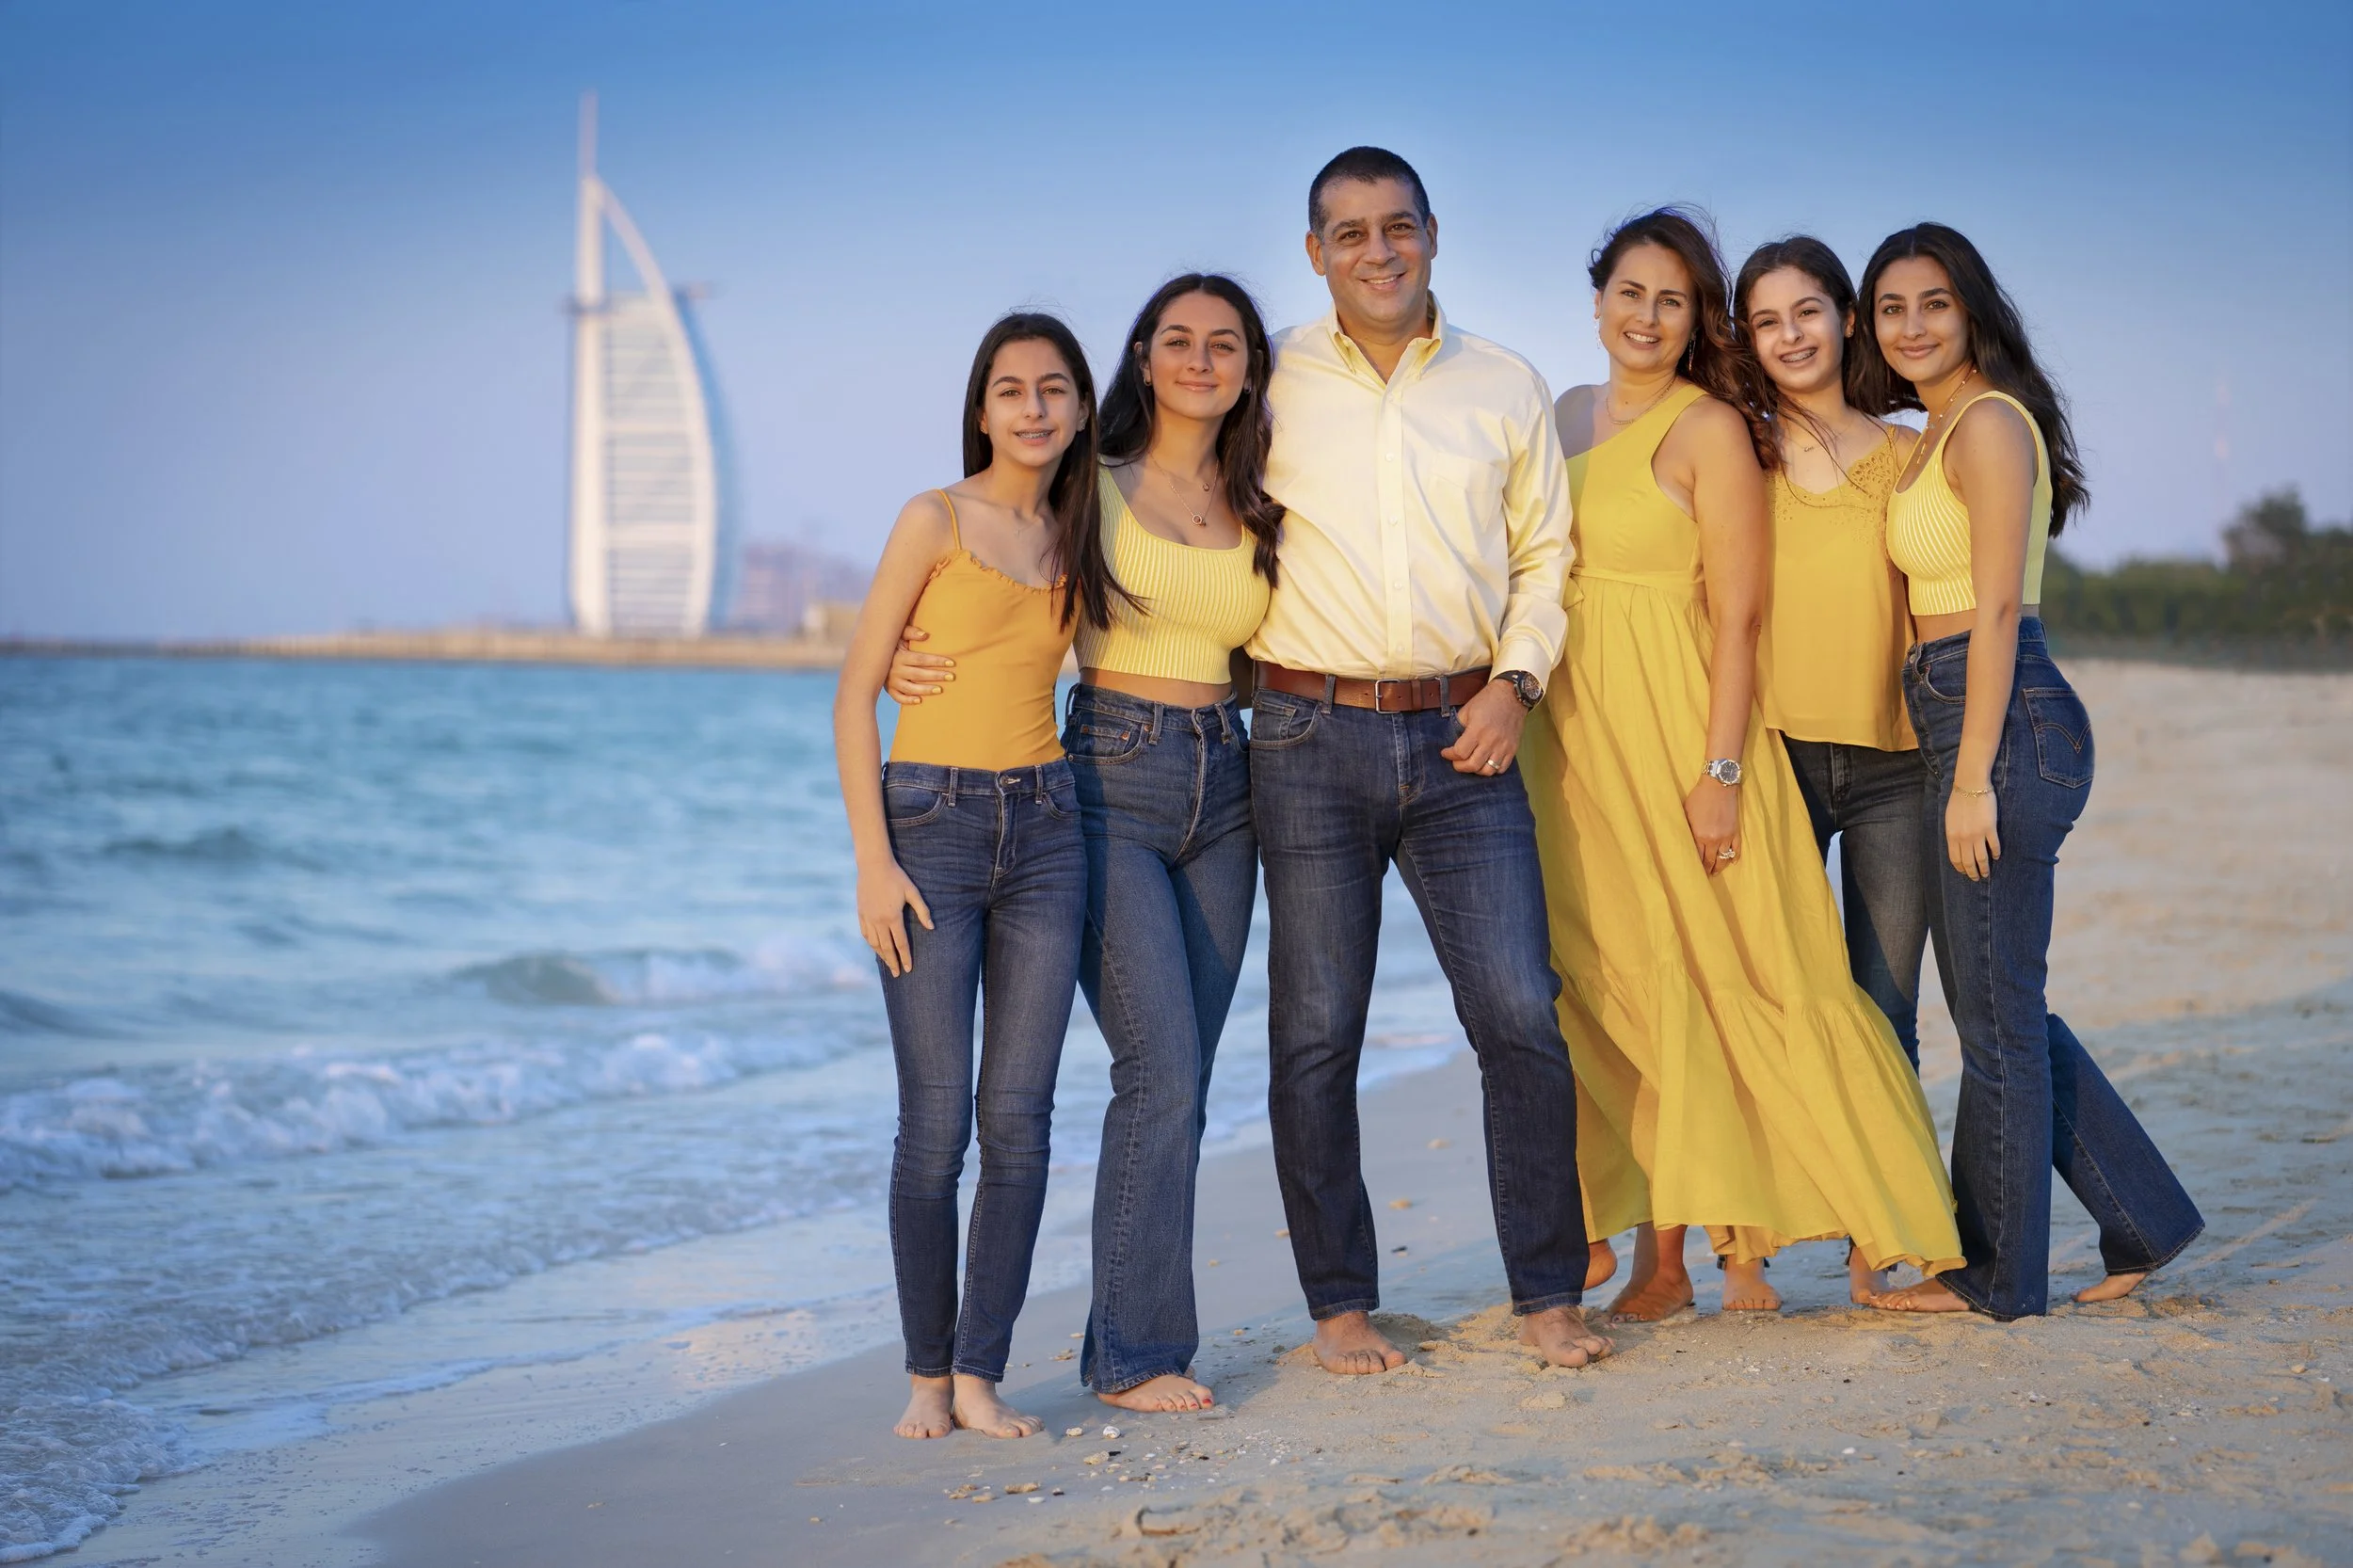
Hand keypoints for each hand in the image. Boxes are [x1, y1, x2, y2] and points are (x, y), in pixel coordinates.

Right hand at [858, 858, 933, 976]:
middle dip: (893, 962)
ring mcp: (868, 918)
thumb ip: (923, 911)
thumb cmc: (896, 877)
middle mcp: (878, 921)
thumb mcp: (913, 892)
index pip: (900, 943)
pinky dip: (871, 943)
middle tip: (897, 974)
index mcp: (893, 917)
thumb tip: (931, 928)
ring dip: (881, 955)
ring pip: (874, 943)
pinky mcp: (861, 913)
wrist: (873, 865)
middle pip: (886, 947)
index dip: (905, 957)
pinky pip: (865, 934)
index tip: (908, 969)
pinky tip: (875, 947)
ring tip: (887, 963)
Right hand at [885, 625, 953, 704]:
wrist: (875, 656)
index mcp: (899, 656)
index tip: (952, 663)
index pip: (921, 659)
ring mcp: (891, 682)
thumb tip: (925, 635)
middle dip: (936, 675)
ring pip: (910, 688)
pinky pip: (898, 697)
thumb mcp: (899, 635)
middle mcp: (895, 670)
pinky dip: (908, 700)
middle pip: (918, 675)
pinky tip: (920, 701)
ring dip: (925, 690)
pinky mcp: (889, 690)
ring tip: (940, 690)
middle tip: (951, 676)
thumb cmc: (894, 644)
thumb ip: (910, 632)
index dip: (937, 661)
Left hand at [1439, 679, 1528, 775]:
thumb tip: (1453, 742)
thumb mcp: (1467, 710)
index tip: (1446, 752)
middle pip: (1472, 765)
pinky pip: (1502, 768)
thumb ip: (1459, 727)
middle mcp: (1491, 740)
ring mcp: (1503, 746)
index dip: (1449, 755)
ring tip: (1471, 763)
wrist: (1512, 694)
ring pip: (1488, 771)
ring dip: (1476, 770)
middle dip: (1460, 766)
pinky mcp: (1513, 748)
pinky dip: (1492, 769)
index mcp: (1477, 729)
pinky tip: (1486, 762)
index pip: (1460, 752)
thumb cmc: (1488, 700)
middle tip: (1456, 761)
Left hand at [1683, 778, 1739, 875]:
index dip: (1696, 867)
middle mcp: (1714, 839)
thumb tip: (1685, 841)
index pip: (1698, 858)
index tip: (1694, 873)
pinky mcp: (1736, 831)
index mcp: (1700, 836)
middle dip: (1708, 870)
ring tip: (1716, 872)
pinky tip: (1732, 862)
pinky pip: (1737, 849)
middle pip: (1711, 861)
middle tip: (1705, 876)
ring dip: (1720, 867)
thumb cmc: (1699, 797)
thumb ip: (1687, 829)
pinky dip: (1735, 857)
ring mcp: (1727, 836)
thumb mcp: (1686, 813)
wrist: (1718, 785)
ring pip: (1724, 858)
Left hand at [1945, 786, 1999, 880]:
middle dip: (1972, 873)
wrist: (1971, 786)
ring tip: (1987, 874)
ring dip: (1984, 868)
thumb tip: (1957, 847)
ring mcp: (1977, 834)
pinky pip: (1994, 846)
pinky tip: (1996, 857)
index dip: (1960, 868)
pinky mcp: (1990, 829)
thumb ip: (1953, 834)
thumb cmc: (1958, 800)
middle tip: (1977, 878)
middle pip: (1968, 862)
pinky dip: (1995, 853)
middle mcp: (1963, 838)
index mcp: (1952, 836)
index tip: (1964, 873)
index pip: (1955, 858)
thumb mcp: (1950, 819)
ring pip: (1981, 858)